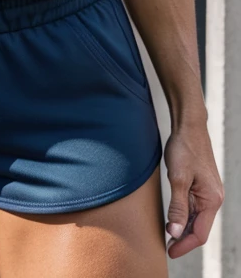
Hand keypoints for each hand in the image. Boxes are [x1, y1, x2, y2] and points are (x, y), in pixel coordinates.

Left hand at [163, 122, 223, 258]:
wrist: (188, 126)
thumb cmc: (185, 149)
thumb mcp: (178, 179)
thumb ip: (177, 207)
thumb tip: (175, 232)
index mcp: (212, 200)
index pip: (200, 233)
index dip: (184, 245)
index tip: (169, 251)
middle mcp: (213, 199)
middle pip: (199, 228)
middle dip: (183, 239)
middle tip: (166, 247)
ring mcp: (208, 193)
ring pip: (195, 218)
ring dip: (182, 228)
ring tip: (166, 236)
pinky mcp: (201, 187)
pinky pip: (193, 207)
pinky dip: (183, 215)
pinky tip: (172, 219)